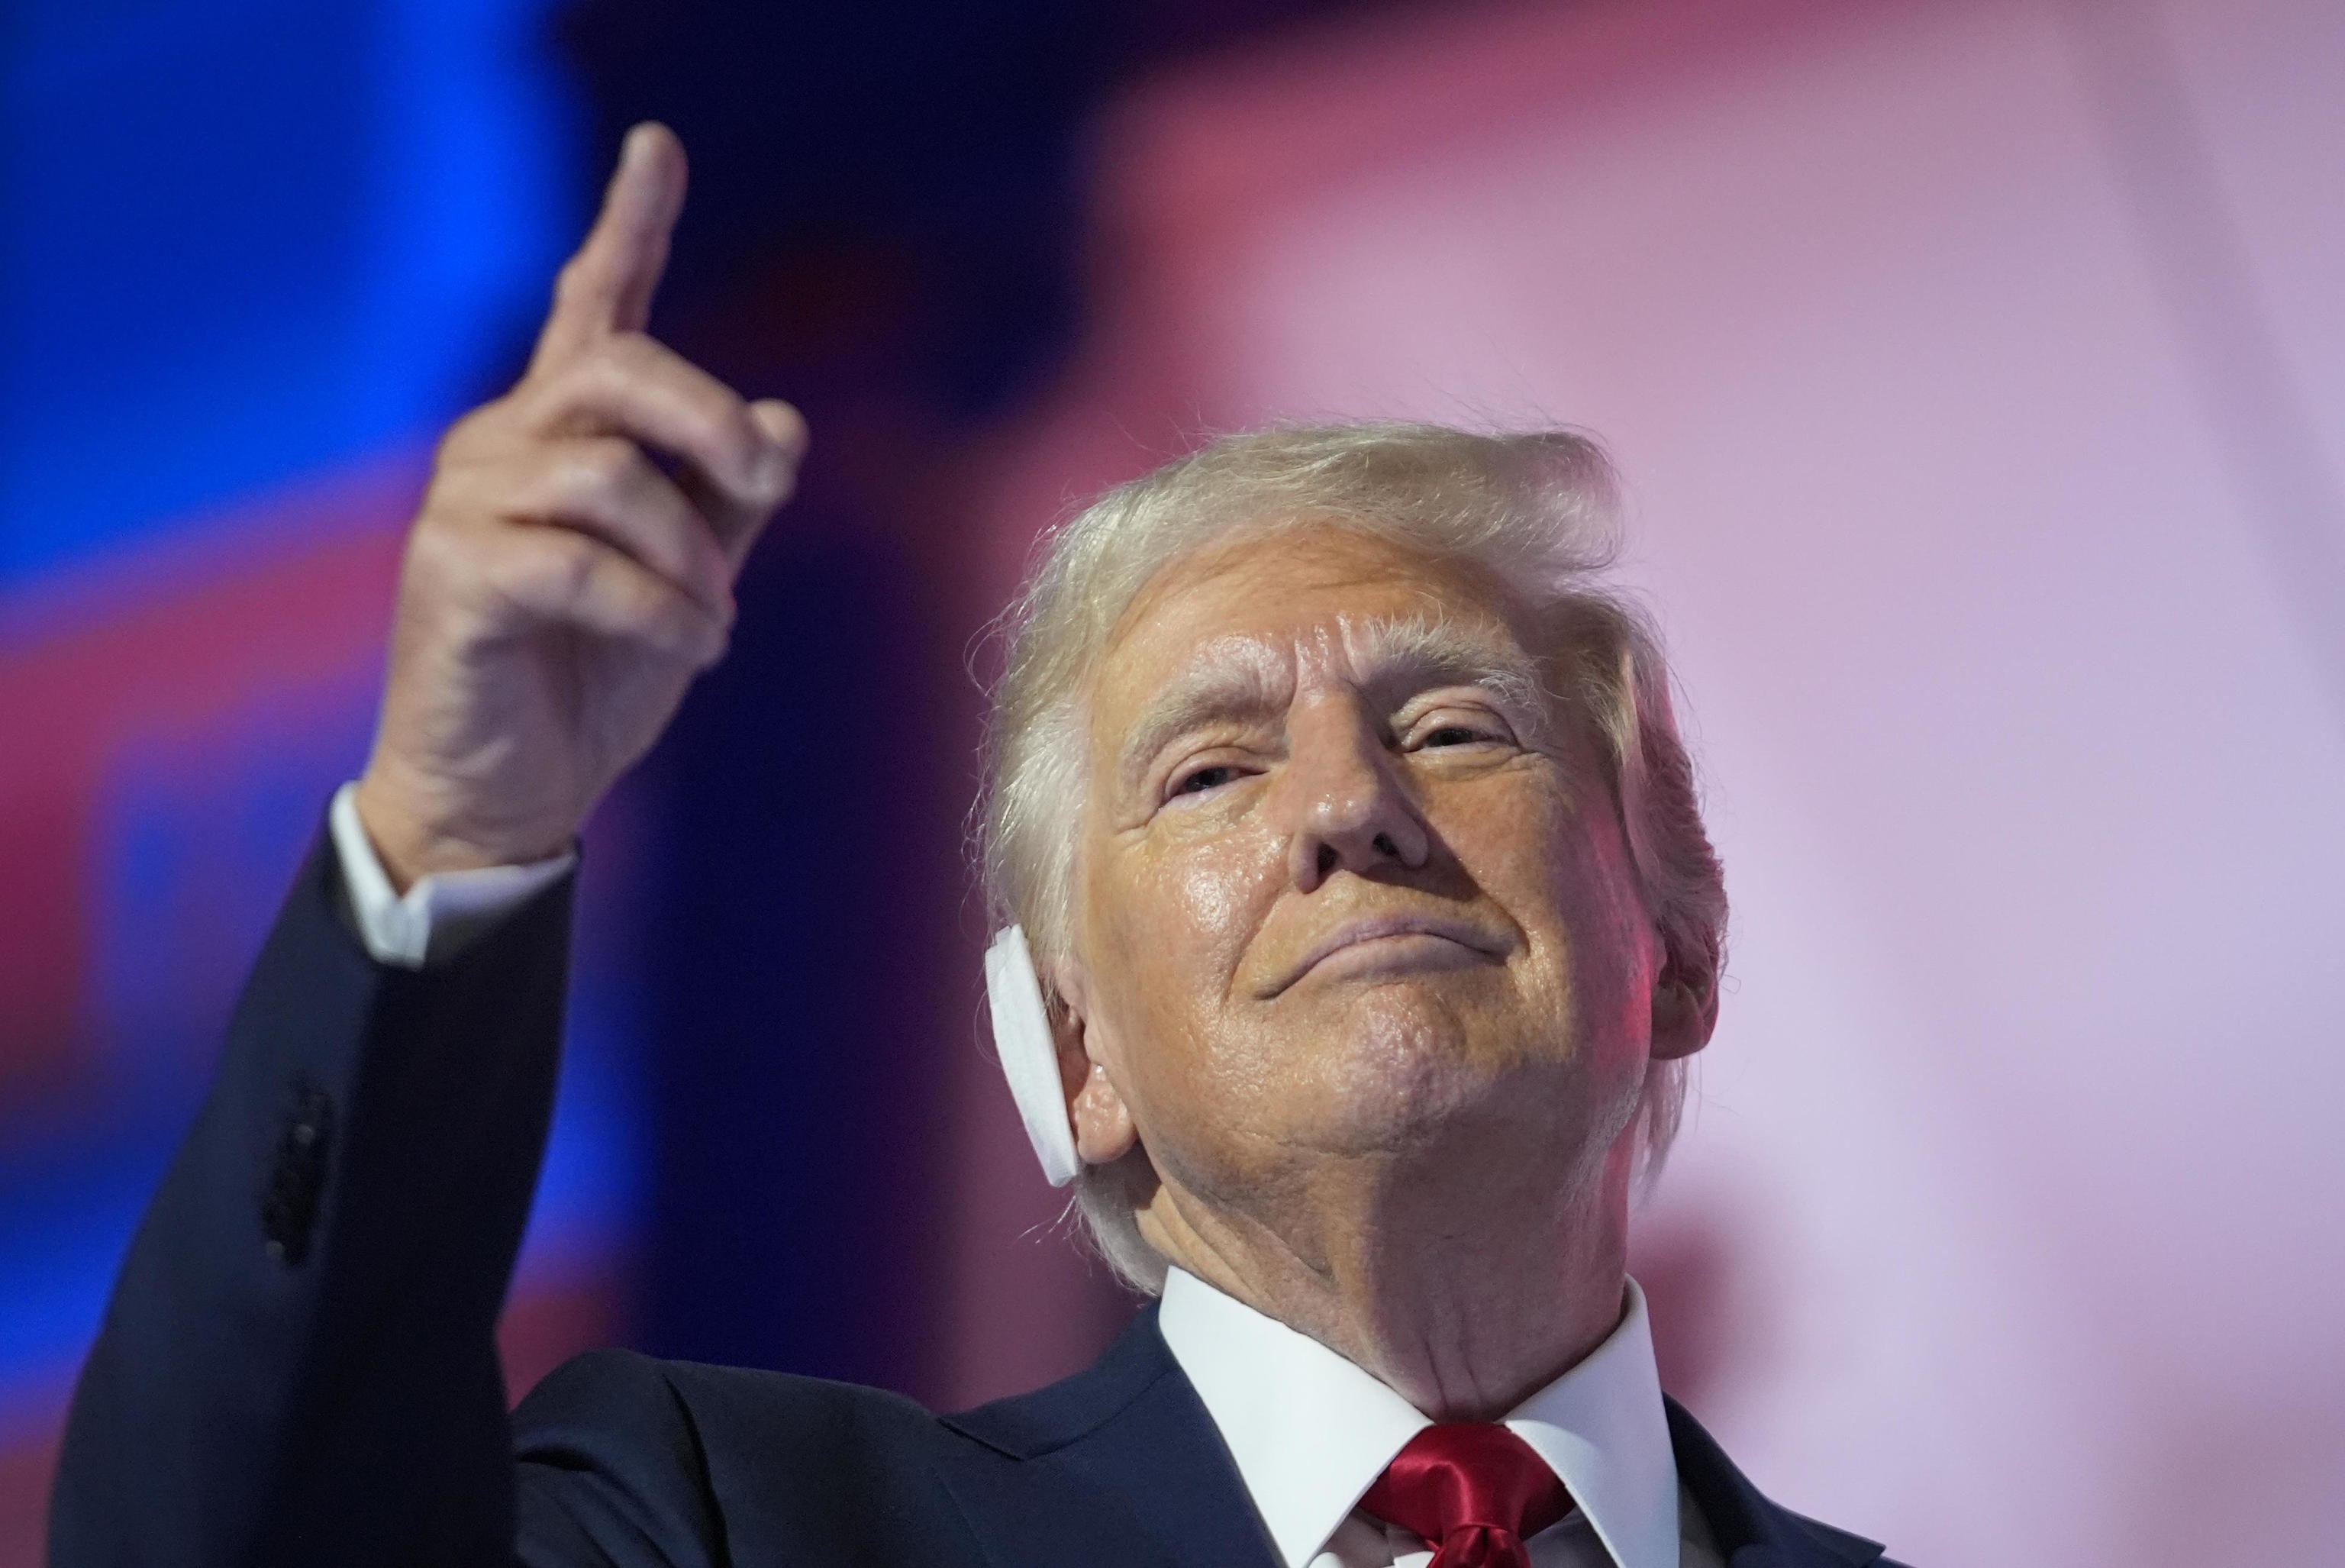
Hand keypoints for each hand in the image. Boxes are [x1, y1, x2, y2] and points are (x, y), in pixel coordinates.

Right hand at [354, 123, 803, 888]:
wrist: (513, 793)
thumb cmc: (596, 679)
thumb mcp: (692, 580)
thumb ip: (730, 502)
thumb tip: (783, 425)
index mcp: (562, 433)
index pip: (593, 304)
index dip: (630, 224)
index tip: (660, 145)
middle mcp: (503, 444)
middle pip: (618, 369)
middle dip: (710, 423)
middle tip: (763, 494)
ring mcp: (466, 503)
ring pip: (609, 476)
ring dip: (692, 557)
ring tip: (714, 621)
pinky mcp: (453, 573)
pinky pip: (584, 565)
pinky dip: (661, 610)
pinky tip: (691, 647)